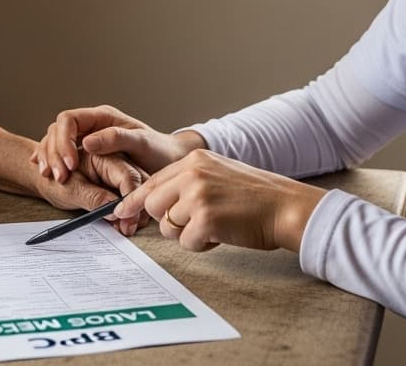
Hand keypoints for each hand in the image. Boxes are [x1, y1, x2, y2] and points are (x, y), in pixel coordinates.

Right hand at [33, 105, 202, 182]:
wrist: (170, 159)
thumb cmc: (159, 150)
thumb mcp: (141, 143)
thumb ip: (116, 139)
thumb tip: (86, 142)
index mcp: (102, 117)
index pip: (69, 120)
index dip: (63, 140)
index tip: (70, 163)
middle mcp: (92, 126)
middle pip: (57, 132)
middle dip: (54, 153)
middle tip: (58, 177)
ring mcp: (87, 139)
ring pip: (55, 142)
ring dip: (49, 159)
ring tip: (51, 178)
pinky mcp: (85, 154)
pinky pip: (60, 154)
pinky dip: (51, 163)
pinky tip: (47, 174)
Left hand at [34, 152, 148, 236]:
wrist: (46, 181)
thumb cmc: (54, 180)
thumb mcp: (70, 190)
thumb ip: (93, 198)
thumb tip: (114, 211)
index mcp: (102, 156)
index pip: (126, 175)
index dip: (130, 198)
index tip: (126, 218)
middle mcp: (115, 163)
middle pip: (138, 184)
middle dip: (135, 207)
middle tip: (127, 228)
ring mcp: (118, 175)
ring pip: (138, 193)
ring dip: (134, 212)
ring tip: (124, 229)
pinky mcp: (117, 187)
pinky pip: (130, 200)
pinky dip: (129, 214)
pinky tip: (122, 226)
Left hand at [113, 150, 323, 252]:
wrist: (286, 206)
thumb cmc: (256, 196)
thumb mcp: (218, 173)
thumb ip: (189, 181)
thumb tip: (156, 201)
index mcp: (194, 160)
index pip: (153, 181)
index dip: (135, 200)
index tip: (119, 211)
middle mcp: (192, 174)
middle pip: (152, 204)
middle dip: (166, 220)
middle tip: (191, 224)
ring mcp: (197, 196)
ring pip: (167, 226)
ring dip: (187, 234)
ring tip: (215, 225)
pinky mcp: (205, 219)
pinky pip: (186, 242)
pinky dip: (203, 245)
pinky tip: (222, 234)